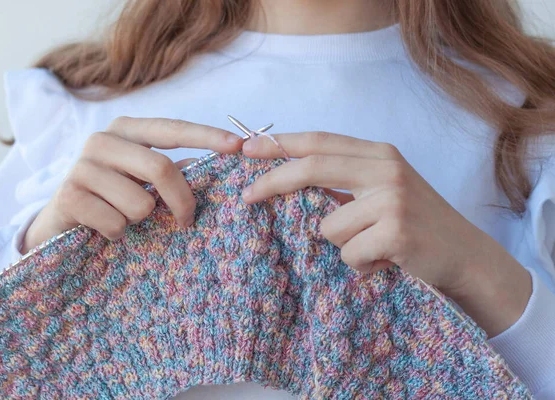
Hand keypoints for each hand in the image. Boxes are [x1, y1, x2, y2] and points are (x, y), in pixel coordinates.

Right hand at [22, 117, 243, 253]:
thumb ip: (171, 169)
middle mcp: (102, 140)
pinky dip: (119, 233)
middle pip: (161, 167)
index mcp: (126, 129)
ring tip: (123, 217)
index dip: (206, 136)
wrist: (59, 220)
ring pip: (141, 203)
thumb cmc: (111, 196)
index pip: (172, 129)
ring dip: (140, 220)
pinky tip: (104, 227)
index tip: (238, 146)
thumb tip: (208, 164)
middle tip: (187, 220)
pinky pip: (117, 223)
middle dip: (182, 201)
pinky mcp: (69, 196)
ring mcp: (82, 166)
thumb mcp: (142, 178)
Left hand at [241, 131, 530, 335]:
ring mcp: (393, 198)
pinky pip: (347, 252)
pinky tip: (384, 261)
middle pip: (313, 167)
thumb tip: (287, 180)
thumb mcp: (383, 190)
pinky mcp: (396, 230)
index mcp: (380, 154)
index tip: (246, 149)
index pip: (320, 141)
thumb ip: (345, 181)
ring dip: (342, 244)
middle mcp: (386, 168)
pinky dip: (359, 264)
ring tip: (373, 246)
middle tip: (246, 197)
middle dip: (273, 182)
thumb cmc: (415, 224)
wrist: (464, 256)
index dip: (281, 143)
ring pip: (328, 225)